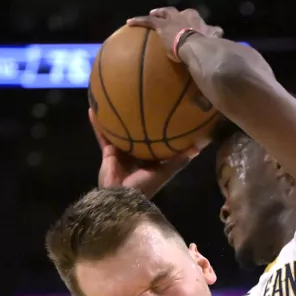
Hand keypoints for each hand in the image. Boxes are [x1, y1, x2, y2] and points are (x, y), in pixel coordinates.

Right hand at [88, 108, 207, 195]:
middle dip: (139, 120)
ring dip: (116, 118)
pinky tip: (93, 108)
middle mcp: (137, 155)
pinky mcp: (108, 153)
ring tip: (114, 98)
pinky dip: (97, 124)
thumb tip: (202, 143)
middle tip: (142, 99)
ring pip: (119, 132)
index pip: (158, 142)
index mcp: (152, 160)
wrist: (121, 198)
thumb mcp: (166, 170)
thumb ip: (181, 158)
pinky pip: (102, 135)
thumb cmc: (145, 185)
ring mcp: (122, 153)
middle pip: (138, 134)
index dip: (162, 130)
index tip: (167, 112)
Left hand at [127, 7, 223, 60]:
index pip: (192, 16)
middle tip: (166, 15)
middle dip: (170, 13)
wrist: (195, 45)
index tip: (187, 24)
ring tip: (152, 14)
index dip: (189, 20)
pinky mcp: (160, 26)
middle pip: (175, 12)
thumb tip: (220, 35)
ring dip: (157, 13)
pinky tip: (129, 22)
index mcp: (196, 18)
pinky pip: (147, 22)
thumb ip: (215, 35)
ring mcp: (171, 19)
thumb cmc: (206, 44)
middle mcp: (183, 15)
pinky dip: (138, 21)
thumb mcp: (214, 38)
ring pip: (162, 13)